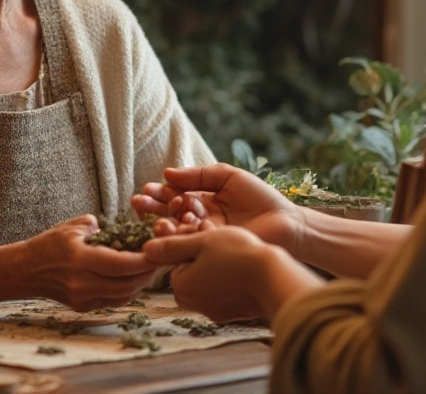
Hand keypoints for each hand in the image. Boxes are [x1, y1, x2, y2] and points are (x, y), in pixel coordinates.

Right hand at [0, 215, 157, 311]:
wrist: (25, 270)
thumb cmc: (49, 244)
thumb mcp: (72, 227)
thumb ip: (100, 227)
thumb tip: (125, 229)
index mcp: (80, 260)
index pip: (121, 264)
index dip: (144, 260)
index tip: (159, 249)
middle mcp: (82, 284)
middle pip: (127, 283)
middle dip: (148, 272)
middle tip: (162, 257)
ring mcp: (83, 299)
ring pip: (124, 295)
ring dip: (141, 282)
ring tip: (152, 267)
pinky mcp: (84, 307)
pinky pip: (114, 300)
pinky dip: (129, 290)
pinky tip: (135, 277)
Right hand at [132, 163, 303, 252]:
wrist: (287, 223)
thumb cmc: (261, 198)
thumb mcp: (228, 177)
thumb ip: (199, 175)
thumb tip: (168, 173)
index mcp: (202, 201)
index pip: (174, 196)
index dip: (159, 193)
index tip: (146, 189)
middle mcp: (199, 220)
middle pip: (169, 214)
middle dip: (153, 208)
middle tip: (138, 203)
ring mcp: (204, 236)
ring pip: (177, 231)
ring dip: (163, 224)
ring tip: (156, 219)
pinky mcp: (211, 251)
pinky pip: (190, 244)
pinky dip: (180, 237)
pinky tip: (171, 230)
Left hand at [143, 227, 319, 322]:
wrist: (274, 279)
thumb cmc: (237, 254)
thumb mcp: (201, 241)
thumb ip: (171, 245)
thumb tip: (145, 249)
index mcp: (179, 286)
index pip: (177, 257)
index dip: (193, 238)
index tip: (208, 228)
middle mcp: (192, 303)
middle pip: (192, 269)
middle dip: (204, 252)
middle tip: (223, 238)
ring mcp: (212, 311)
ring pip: (209, 279)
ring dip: (218, 264)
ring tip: (236, 250)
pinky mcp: (231, 314)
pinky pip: (225, 292)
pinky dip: (231, 279)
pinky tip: (245, 267)